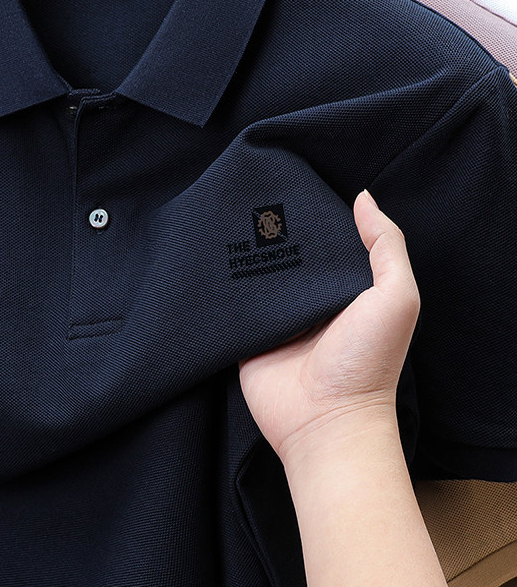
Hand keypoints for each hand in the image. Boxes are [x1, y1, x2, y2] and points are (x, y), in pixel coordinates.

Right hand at [238, 190, 419, 466]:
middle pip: (289, 254)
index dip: (314, 215)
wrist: (325, 421)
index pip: (327, 241)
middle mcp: (310, 300)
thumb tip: (363, 198)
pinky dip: (223, 284)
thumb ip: (386, 247)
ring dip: (245, 252)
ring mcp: (277, 318)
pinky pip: (233, 303)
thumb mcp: (396, 298)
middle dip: (274, 230)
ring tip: (226, 217)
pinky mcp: (248, 334)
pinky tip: (211, 257)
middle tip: (252, 196)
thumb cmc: (368, 362)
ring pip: (258, 273)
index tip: (293, 185)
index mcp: (345, 288)